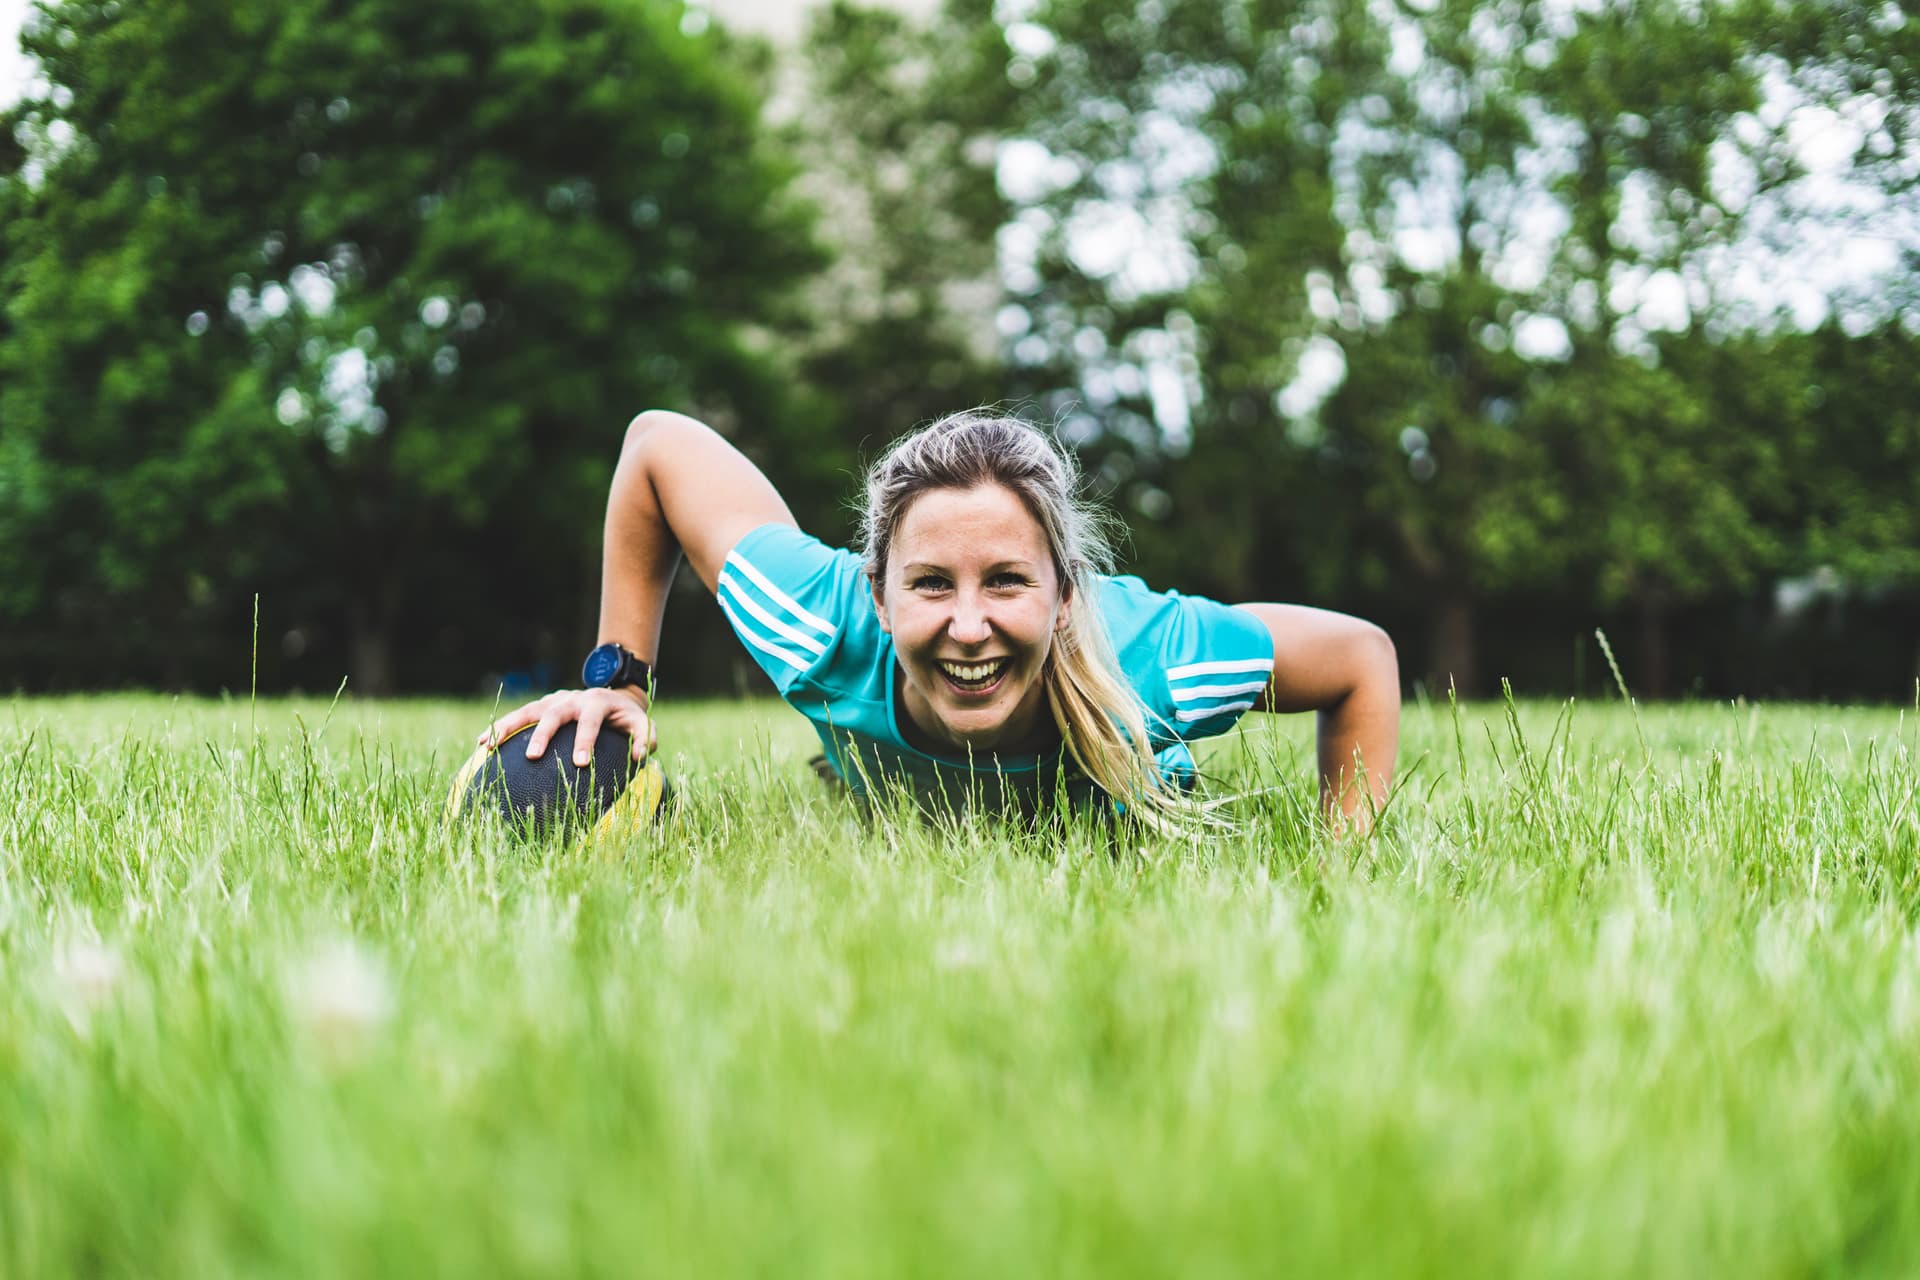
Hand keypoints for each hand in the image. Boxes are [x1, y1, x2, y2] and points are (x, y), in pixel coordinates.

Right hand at [478, 687, 655, 765]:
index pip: (590, 721)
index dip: (585, 740)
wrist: (614, 696)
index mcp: (598, 702)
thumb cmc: (627, 718)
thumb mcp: (643, 724)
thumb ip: (645, 739)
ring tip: (489, 744)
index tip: (580, 763)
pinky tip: (483, 743)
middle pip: (554, 713)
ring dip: (509, 726)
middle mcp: (572, 698)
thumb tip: (638, 757)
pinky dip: (501, 727)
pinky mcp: (542, 707)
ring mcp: (554, 700)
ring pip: (528, 710)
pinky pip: (519, 716)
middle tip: (532, 757)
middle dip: (543, 734)